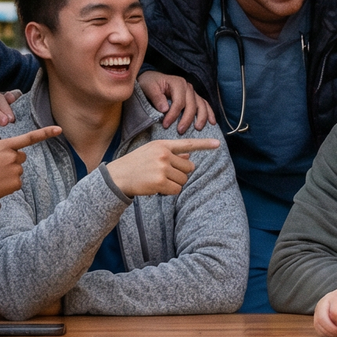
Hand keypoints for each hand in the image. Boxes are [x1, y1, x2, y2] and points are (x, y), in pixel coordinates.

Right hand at [0, 124, 61, 197]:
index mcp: (3, 145)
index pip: (28, 138)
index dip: (45, 133)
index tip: (59, 129)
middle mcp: (12, 156)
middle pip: (22, 156)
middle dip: (13, 159)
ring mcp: (16, 170)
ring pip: (19, 169)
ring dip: (10, 172)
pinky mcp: (17, 183)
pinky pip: (17, 182)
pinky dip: (10, 184)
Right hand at [105, 137, 220, 196]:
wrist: (118, 176)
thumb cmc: (135, 164)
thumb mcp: (151, 153)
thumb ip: (171, 154)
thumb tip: (188, 156)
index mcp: (162, 145)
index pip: (188, 143)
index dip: (204, 144)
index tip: (218, 144)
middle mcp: (164, 154)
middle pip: (189, 167)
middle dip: (180, 174)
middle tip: (164, 175)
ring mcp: (162, 167)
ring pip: (183, 180)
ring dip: (174, 184)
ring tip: (158, 180)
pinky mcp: (160, 181)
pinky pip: (176, 190)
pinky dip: (169, 192)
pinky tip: (157, 188)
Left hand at [138, 70, 212, 133]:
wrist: (151, 79)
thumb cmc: (150, 83)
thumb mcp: (149, 87)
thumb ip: (156, 97)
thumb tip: (165, 109)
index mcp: (178, 83)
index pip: (179, 102)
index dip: (173, 115)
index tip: (165, 125)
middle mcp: (188, 87)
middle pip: (191, 105)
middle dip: (187, 119)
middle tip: (180, 131)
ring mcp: (192, 92)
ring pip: (201, 105)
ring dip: (201, 117)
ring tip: (197, 128)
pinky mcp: (194, 98)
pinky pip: (205, 105)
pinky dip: (209, 113)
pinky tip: (212, 122)